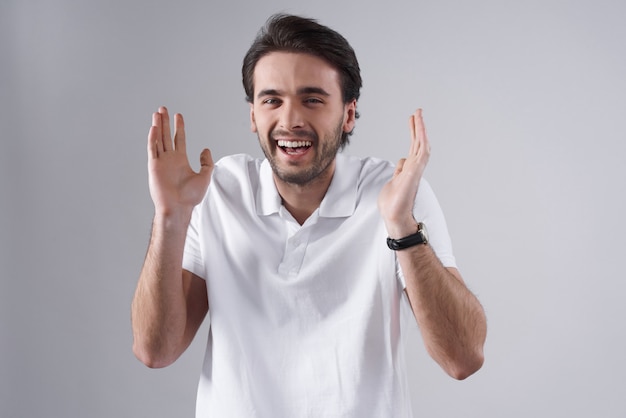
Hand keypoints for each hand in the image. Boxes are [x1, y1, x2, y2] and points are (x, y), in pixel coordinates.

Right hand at [147, 107, 212, 218]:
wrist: (178, 208)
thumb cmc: (191, 197)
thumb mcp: (205, 176)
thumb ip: (207, 162)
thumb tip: (206, 149)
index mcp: (181, 160)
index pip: (179, 139)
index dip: (179, 127)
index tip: (178, 116)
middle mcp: (170, 159)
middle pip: (166, 136)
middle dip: (165, 122)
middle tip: (163, 109)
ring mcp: (161, 162)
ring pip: (159, 139)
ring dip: (158, 126)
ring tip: (157, 113)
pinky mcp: (154, 166)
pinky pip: (153, 149)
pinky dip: (153, 138)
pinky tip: (154, 128)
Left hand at [378, 109, 430, 237]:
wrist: (395, 217)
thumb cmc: (394, 204)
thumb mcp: (393, 181)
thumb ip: (399, 171)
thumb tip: (402, 162)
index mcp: (408, 169)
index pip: (413, 147)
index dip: (414, 133)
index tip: (412, 120)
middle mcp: (414, 168)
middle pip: (418, 143)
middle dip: (418, 127)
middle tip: (417, 112)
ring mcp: (415, 170)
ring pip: (421, 146)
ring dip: (420, 130)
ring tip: (418, 115)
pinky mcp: (414, 173)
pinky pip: (421, 154)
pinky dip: (422, 141)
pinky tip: (421, 131)